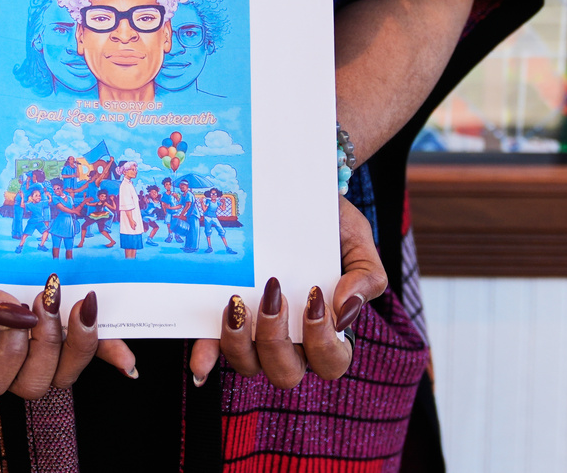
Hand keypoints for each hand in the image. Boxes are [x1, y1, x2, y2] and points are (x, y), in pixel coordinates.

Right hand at [0, 189, 134, 397]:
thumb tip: (14, 320)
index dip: (10, 354)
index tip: (18, 310)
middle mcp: (5, 349)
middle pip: (33, 383)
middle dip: (46, 345)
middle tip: (45, 298)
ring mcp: (39, 337)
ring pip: (64, 373)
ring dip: (77, 344)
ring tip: (77, 303)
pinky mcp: (68, 322)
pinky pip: (92, 349)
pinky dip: (109, 352)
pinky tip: (125, 358)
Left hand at [189, 196, 386, 386]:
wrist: (294, 192)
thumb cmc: (330, 224)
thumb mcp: (357, 241)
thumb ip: (367, 276)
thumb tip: (345, 313)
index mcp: (327, 329)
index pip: (331, 362)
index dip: (322, 342)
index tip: (313, 297)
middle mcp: (291, 339)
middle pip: (286, 373)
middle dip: (276, 341)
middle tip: (273, 296)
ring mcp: (256, 331)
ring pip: (249, 364)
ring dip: (241, 343)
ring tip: (237, 303)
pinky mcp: (228, 317)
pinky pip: (214, 348)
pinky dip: (207, 357)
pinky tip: (200, 362)